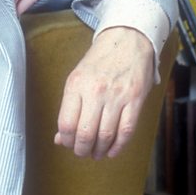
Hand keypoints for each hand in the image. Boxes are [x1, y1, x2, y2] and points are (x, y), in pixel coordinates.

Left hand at [53, 26, 155, 158]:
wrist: (126, 41)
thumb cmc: (98, 61)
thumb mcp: (77, 78)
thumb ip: (69, 108)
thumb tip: (60, 138)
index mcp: (76, 85)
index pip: (66, 124)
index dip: (66, 140)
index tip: (68, 144)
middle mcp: (96, 91)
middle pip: (85, 134)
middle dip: (82, 150)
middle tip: (82, 152)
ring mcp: (117, 96)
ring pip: (106, 135)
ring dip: (99, 151)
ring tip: (96, 153)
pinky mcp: (135, 100)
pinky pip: (126, 131)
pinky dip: (118, 146)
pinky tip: (112, 151)